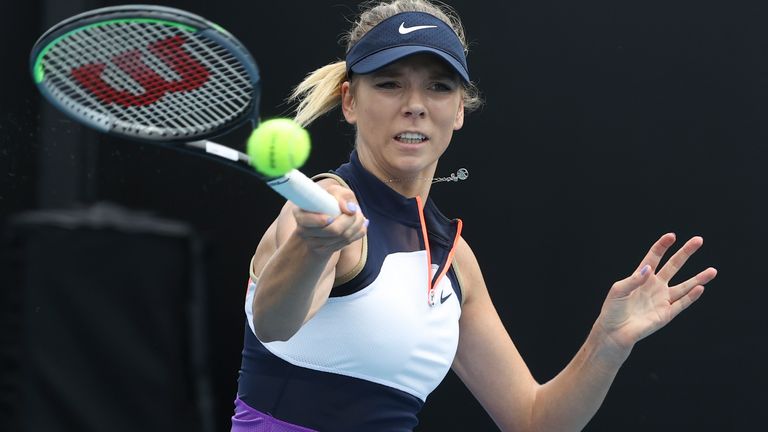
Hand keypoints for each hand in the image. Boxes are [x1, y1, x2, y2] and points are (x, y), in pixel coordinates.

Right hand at [291, 183, 367, 254]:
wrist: (327, 219)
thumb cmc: (329, 201)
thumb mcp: (333, 193)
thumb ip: (341, 196)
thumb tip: (350, 209)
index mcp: (300, 214)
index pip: (306, 220)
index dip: (320, 220)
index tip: (331, 217)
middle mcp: (303, 230)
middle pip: (332, 231)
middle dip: (350, 220)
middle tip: (356, 210)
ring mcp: (314, 243)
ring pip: (343, 237)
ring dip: (357, 225)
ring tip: (360, 215)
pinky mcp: (325, 251)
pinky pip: (347, 243)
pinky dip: (357, 233)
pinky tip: (361, 225)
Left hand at [595, 233, 716, 352]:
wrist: (614, 331)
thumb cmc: (613, 309)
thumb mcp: (619, 290)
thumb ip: (634, 279)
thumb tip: (649, 269)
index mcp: (642, 276)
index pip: (654, 257)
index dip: (662, 246)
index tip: (672, 236)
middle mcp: (655, 285)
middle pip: (674, 265)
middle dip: (686, 253)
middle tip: (699, 240)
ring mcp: (662, 299)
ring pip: (684, 286)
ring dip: (699, 278)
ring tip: (713, 270)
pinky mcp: (666, 313)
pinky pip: (682, 303)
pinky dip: (691, 296)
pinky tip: (700, 288)